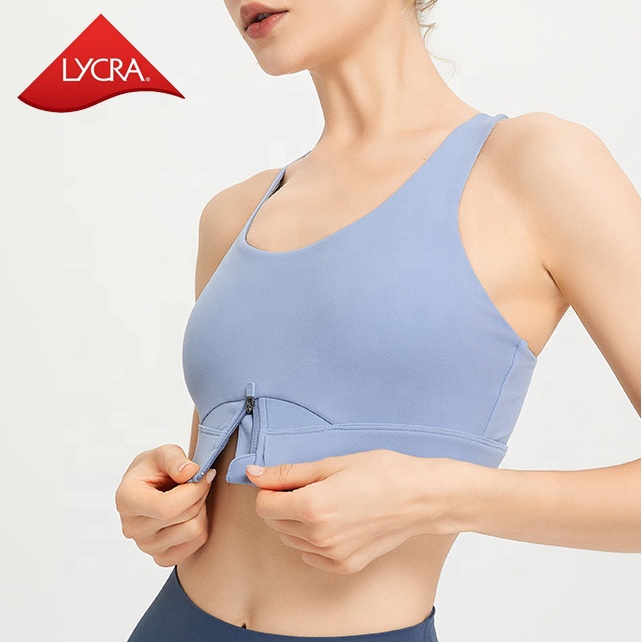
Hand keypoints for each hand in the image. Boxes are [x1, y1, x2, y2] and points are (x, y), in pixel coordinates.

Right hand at [115, 444, 215, 566]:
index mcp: (126, 500)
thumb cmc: (154, 469)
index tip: (205, 474)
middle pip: (185, 517)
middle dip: (200, 494)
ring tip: (192, 497)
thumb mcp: (163, 453)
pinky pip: (197, 543)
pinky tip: (191, 513)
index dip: (194, 490)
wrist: (150, 487)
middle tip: (198, 481)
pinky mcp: (162, 557)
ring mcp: (146, 546)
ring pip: (194, 531)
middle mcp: (132, 528)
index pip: (167, 508)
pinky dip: (201, 525)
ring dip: (202, 509)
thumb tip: (191, 472)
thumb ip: (175, 459)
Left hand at [246, 449, 473, 574]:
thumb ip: (290, 472)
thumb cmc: (382, 472)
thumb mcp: (333, 463)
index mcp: (312, 507)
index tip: (286, 479)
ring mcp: (331, 556)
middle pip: (275, 522)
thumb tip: (254, 474)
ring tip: (326, 501)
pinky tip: (335, 521)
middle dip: (283, 503)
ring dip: (296, 521)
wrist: (421, 498)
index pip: (264, 505)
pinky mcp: (344, 566)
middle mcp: (318, 537)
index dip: (270, 489)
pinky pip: (310, 554)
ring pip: (291, 539)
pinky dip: (312, 539)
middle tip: (312, 486)